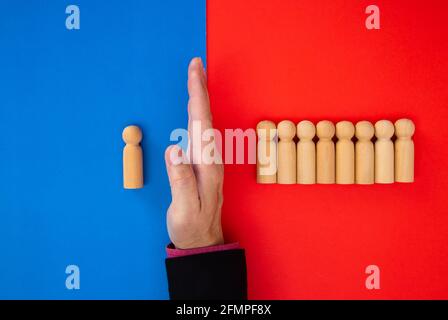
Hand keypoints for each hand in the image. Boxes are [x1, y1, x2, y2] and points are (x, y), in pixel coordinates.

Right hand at [164, 57, 223, 248]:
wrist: (203, 240)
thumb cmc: (192, 225)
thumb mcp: (185, 208)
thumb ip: (181, 180)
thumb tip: (175, 149)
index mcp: (206, 165)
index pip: (201, 123)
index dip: (197, 95)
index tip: (195, 71)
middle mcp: (210, 158)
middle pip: (205, 117)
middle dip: (200, 88)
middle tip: (196, 64)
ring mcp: (208, 160)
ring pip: (204, 122)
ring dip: (200, 98)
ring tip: (196, 78)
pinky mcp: (203, 164)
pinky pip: (201, 132)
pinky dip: (198, 113)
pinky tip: (195, 108)